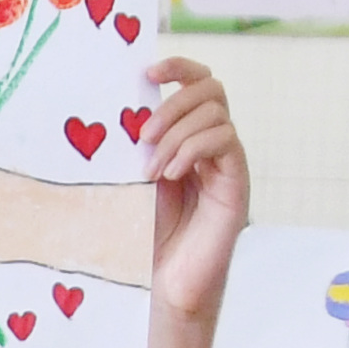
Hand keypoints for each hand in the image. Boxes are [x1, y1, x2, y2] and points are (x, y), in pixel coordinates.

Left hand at [139, 58, 248, 322]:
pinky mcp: (236, 182)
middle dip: (174, 103)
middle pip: (211, 89)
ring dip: (177, 133)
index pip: (196, 81)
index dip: (178, 65)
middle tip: (142, 134)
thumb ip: (133, 145)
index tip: (147, 72)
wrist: (164, 281)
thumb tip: (112, 109)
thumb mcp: (131, 179)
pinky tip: (171, 174)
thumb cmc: (144, 234)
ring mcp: (227, 161)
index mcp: (188, 135)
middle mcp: (212, 143)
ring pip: (217, 114)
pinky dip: (194, 149)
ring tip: (152, 168)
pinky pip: (225, 141)